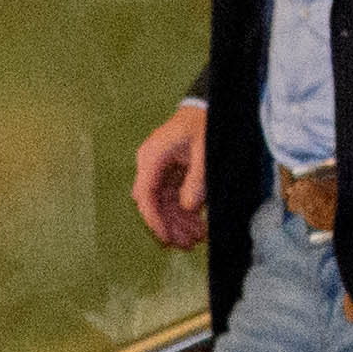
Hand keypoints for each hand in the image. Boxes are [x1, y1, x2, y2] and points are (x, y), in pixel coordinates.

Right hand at [130, 101, 210, 250]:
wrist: (207, 106)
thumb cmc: (204, 123)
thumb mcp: (205, 150)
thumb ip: (197, 178)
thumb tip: (188, 206)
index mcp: (152, 156)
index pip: (145, 195)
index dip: (154, 219)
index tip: (167, 238)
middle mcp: (150, 164)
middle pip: (153, 203)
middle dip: (169, 226)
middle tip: (187, 244)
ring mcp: (159, 169)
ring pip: (163, 204)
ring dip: (178, 222)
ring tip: (196, 239)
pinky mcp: (170, 173)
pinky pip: (172, 198)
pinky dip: (183, 212)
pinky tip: (196, 226)